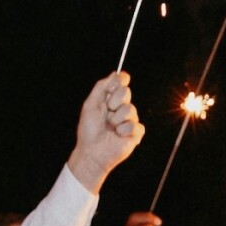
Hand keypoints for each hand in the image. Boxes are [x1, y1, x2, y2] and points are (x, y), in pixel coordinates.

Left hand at [69, 71, 143, 188]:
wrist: (92, 151)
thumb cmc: (89, 129)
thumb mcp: (91, 104)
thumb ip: (101, 87)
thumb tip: (115, 73)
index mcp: (111, 99)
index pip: (121, 81)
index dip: (119, 80)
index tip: (111, 87)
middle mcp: (122, 107)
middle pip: (126, 92)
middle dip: (114, 101)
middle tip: (107, 112)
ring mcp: (130, 120)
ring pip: (130, 109)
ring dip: (116, 119)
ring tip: (110, 128)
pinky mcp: (136, 133)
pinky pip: (135, 125)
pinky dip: (124, 130)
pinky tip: (118, 135)